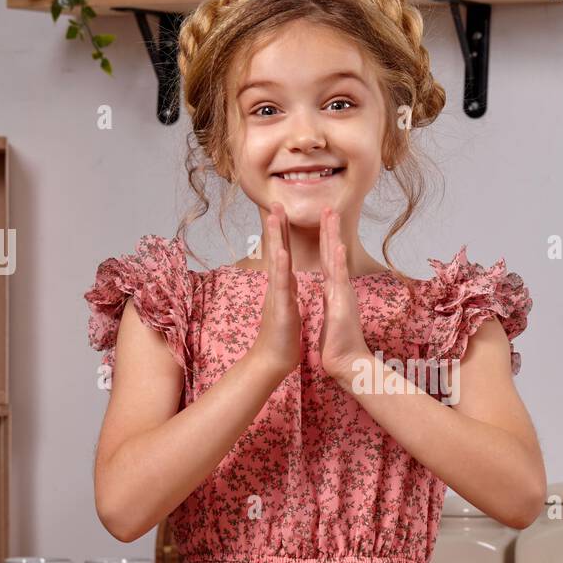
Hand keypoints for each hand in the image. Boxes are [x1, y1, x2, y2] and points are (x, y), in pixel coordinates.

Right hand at [249, 202, 301, 379]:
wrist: (273, 360)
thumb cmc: (282, 336)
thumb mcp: (288, 306)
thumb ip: (288, 290)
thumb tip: (289, 277)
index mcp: (283, 285)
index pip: (283, 253)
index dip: (282, 233)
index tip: (282, 212)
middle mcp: (277, 286)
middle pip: (276, 250)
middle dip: (276, 226)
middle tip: (274, 203)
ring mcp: (277, 294)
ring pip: (276, 261)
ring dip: (275, 238)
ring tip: (274, 217)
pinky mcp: (281, 307)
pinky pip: (281, 285)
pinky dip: (281, 268)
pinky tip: (281, 253)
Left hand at [317, 207, 371, 387]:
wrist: (346, 362)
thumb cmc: (338, 344)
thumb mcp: (333, 316)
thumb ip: (332, 303)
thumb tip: (330, 295)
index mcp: (334, 291)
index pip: (328, 260)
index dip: (326, 241)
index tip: (323, 221)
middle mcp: (340, 288)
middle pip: (334, 253)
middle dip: (330, 229)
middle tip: (328, 206)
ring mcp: (343, 293)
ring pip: (337, 259)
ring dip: (334, 236)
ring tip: (332, 215)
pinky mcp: (342, 304)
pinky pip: (339, 280)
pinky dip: (339, 262)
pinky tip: (338, 246)